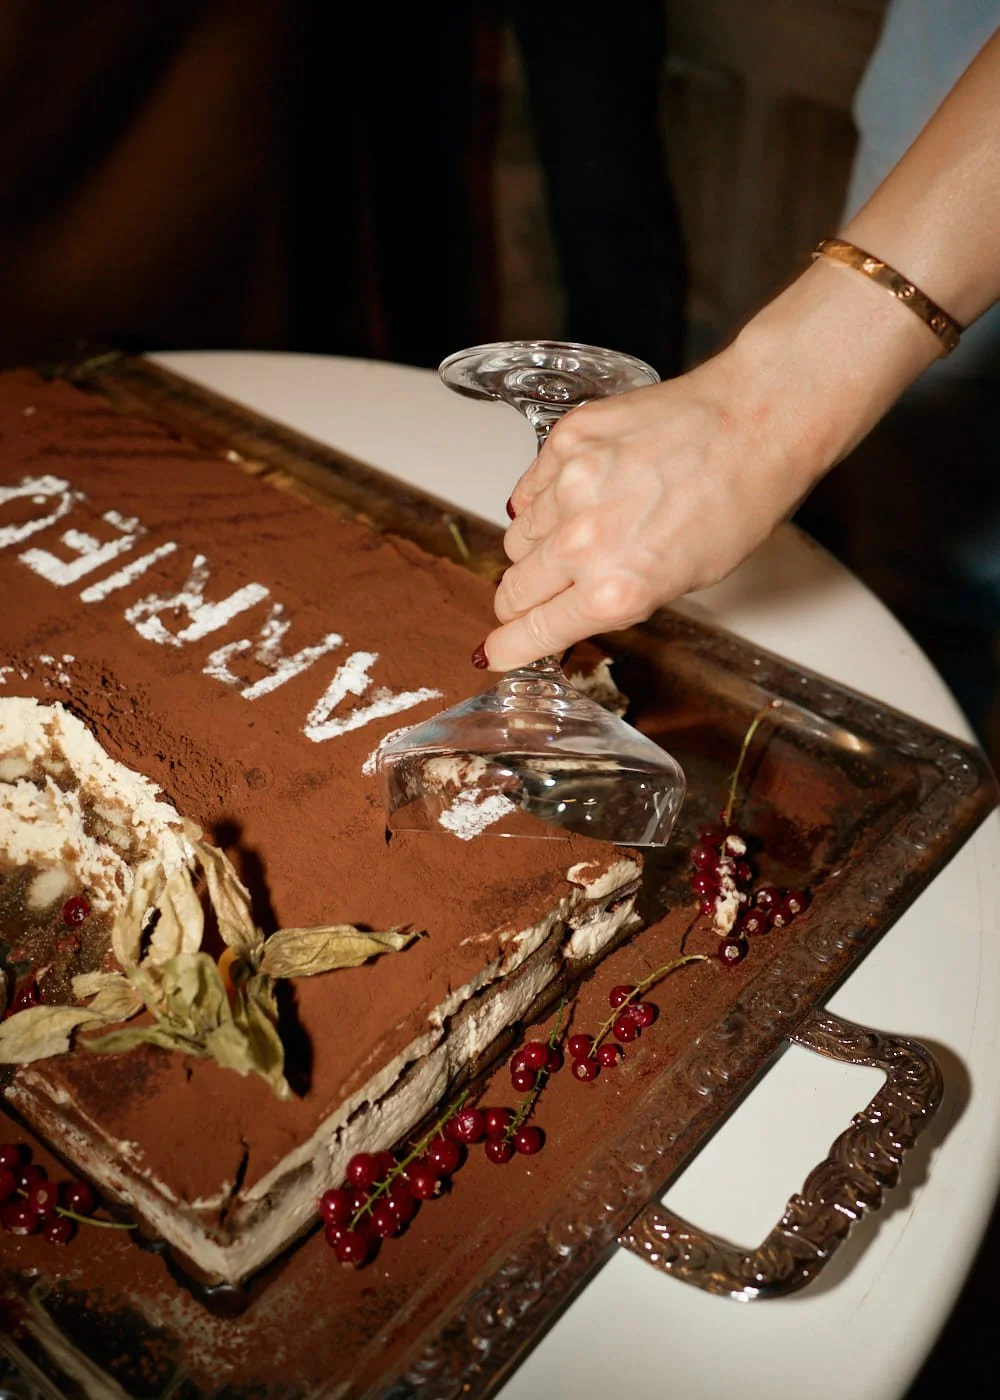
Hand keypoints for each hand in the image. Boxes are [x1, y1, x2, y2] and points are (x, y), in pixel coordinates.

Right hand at [479, 258, 939, 670]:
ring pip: (517, 538)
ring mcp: (569, 486)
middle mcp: (584, 544)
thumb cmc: (739, 500)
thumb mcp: (686, 579)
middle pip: (514, 588)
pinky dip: (543, 500)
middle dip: (521, 599)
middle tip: (538, 594)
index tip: (496, 651)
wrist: (756, 420)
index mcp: (617, 591)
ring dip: (537, 546)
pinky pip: (530, 488)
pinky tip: (580, 494)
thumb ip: (618, 597)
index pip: (533, 632)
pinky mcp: (565, 439)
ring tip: (583, 530)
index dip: (510, 647)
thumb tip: (572, 607)